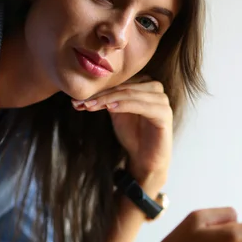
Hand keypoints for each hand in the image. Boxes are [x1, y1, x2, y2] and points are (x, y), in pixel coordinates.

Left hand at [72, 77, 171, 193]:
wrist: (146, 159)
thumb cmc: (133, 135)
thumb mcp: (116, 113)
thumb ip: (106, 100)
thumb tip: (84, 92)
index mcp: (144, 84)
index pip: (118, 82)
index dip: (97, 90)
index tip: (76, 99)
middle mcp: (155, 88)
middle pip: (123, 86)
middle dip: (100, 95)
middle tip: (80, 102)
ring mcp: (162, 100)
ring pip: (130, 93)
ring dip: (108, 99)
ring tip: (90, 106)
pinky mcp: (164, 114)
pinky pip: (142, 105)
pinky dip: (125, 105)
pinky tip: (110, 109)